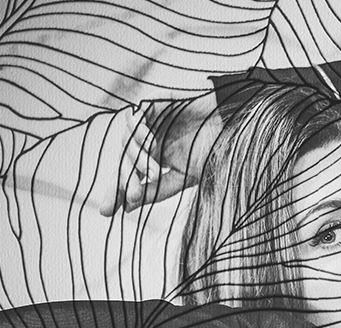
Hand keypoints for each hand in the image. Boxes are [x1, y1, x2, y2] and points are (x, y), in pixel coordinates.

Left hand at [102, 91, 221, 215]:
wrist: (233, 127)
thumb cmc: (211, 152)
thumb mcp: (183, 178)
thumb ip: (156, 190)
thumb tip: (128, 206)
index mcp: (153, 158)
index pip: (128, 175)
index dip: (116, 192)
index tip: (107, 211)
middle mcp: (148, 140)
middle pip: (123, 159)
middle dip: (124, 179)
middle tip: (133, 195)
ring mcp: (151, 123)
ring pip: (127, 139)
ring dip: (137, 158)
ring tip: (154, 172)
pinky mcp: (156, 104)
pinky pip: (137, 117)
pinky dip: (140, 131)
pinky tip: (153, 144)